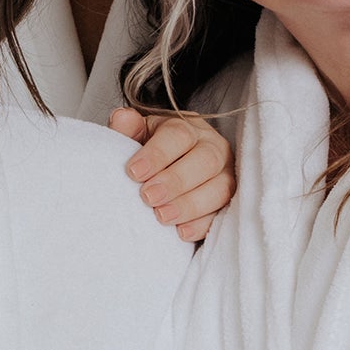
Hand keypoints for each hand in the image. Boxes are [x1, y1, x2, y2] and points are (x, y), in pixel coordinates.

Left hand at [106, 108, 235, 241]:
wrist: (163, 174)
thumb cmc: (149, 153)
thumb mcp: (136, 137)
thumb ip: (126, 129)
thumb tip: (121, 118)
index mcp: (188, 127)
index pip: (179, 134)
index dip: (157, 154)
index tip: (134, 172)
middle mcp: (213, 147)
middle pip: (205, 160)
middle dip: (176, 181)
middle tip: (148, 196)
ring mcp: (225, 175)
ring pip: (220, 188)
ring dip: (190, 205)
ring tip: (162, 216)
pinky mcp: (229, 202)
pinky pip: (223, 214)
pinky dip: (202, 224)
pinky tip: (181, 232)